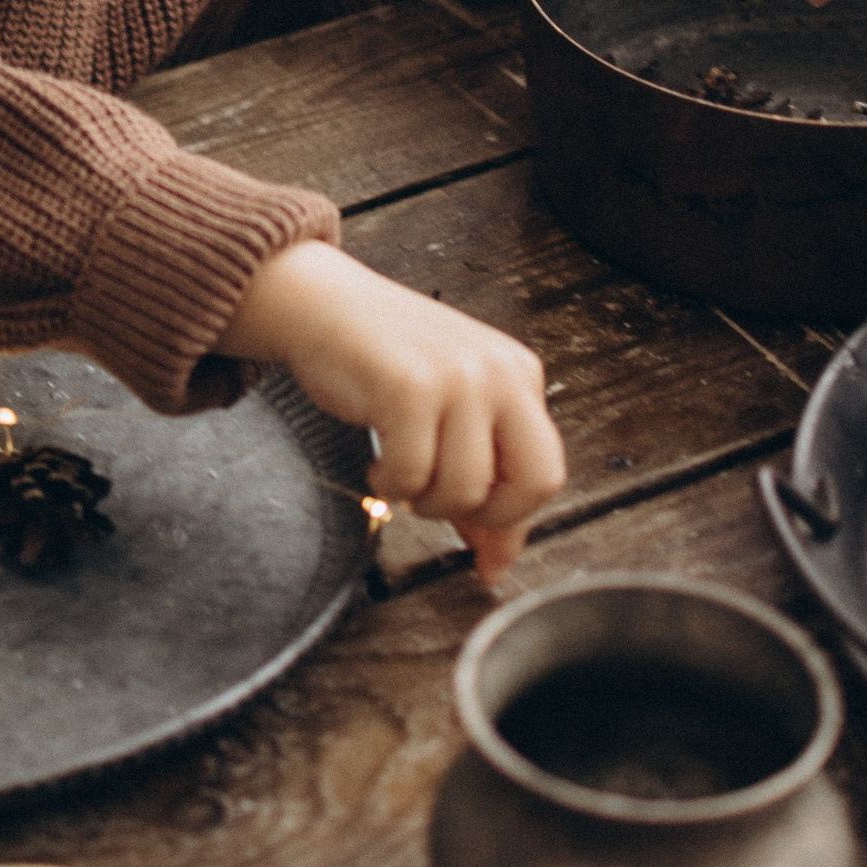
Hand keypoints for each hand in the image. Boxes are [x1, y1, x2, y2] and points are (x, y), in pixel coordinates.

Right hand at [222, 241, 563, 580]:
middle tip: (436, 503)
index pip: (545, 472)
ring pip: (465, 489)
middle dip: (480, 514)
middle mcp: (498, 372)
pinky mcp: (410, 386)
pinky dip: (388, 484)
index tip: (484, 551)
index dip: (511, 520)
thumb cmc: (382, 361)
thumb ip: (481, 481)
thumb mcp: (449, 414)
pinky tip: (377, 461)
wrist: (321, 305)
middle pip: (531, 484)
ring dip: (422, 499)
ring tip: (398, 471)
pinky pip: (411, 474)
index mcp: (518, 374)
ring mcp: (457, 376)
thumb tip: (497, 561)